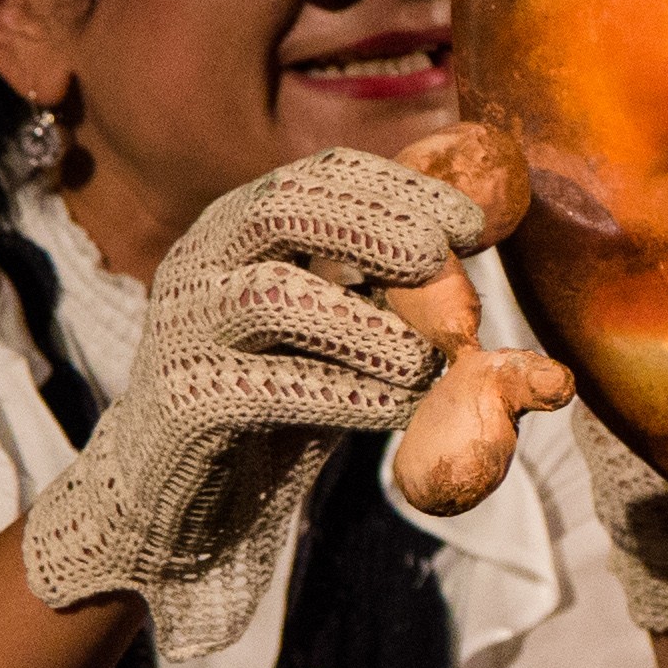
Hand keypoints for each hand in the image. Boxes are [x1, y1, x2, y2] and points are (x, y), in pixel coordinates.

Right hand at [20, 143, 507, 649]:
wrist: (184, 492)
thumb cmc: (277, 393)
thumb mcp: (340, 326)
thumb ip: (397, 284)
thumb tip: (487, 233)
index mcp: (246, 226)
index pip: (321, 175)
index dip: (401, 188)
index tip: (473, 224)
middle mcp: (204, 258)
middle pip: (283, 206)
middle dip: (373, 226)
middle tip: (441, 260)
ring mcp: (181, 326)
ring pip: (268, 295)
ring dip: (362, 324)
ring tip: (424, 363)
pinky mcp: (179, 400)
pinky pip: (261, 387)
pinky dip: (338, 395)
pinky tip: (391, 411)